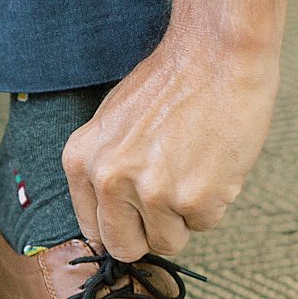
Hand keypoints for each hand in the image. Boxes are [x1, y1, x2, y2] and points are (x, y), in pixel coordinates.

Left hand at [61, 23, 280, 261]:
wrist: (217, 52)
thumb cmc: (170, 83)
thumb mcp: (112, 125)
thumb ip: (105, 169)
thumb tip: (109, 218)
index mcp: (80, 161)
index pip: (93, 228)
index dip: (122, 225)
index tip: (140, 216)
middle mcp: (108, 180)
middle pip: (124, 246)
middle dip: (149, 234)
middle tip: (171, 202)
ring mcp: (151, 192)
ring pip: (169, 241)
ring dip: (186, 215)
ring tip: (195, 168)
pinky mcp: (195, 199)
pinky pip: (206, 224)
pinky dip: (217, 201)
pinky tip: (216, 161)